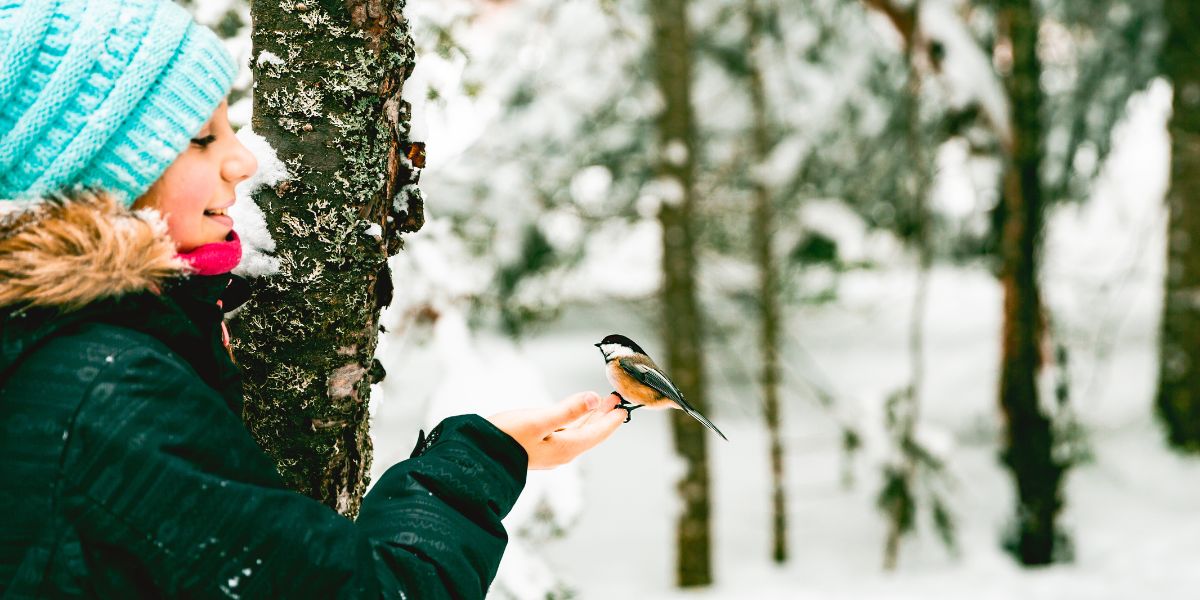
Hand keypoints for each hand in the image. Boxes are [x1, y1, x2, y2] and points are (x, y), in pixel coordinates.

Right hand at [487, 391, 624, 469]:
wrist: (479, 457)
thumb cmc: (506, 438)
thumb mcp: (538, 420)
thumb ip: (568, 410)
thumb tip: (594, 399)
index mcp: (565, 447)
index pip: (596, 433)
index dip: (611, 420)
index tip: (625, 408)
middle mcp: (561, 452)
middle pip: (589, 433)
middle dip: (603, 416)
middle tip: (616, 401)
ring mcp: (550, 452)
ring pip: (577, 433)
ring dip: (589, 418)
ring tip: (601, 404)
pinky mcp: (538, 448)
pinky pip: (565, 434)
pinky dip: (574, 421)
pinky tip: (574, 416)